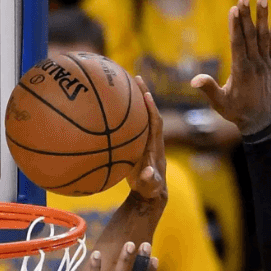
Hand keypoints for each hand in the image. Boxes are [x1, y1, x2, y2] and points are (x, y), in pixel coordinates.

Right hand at [127, 77, 167, 201]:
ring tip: (127, 83)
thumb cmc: (149, 189)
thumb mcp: (149, 186)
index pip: (156, 123)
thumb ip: (149, 179)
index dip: (152, 109)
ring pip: (143, 115)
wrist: (151, 192)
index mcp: (155, 145)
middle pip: (151, 112)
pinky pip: (135, 123)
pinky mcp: (140, 142)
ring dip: (137, 99)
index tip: (146, 94)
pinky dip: (128, 112)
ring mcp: (147, 139)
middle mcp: (153, 138)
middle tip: (136, 77)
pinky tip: (115, 104)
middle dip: (145, 95)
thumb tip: (149, 172)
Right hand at [190, 0, 270, 135]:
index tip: (234, 10)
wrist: (260, 120)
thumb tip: (194, 80)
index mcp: (241, 72)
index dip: (236, 26)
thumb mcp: (220, 103)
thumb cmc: (236, 111)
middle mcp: (255, 64)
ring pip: (264, 36)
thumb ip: (209, 89)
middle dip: (247, 16)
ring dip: (263, 16)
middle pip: (250, 36)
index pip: (238, 44)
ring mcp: (265, 63)